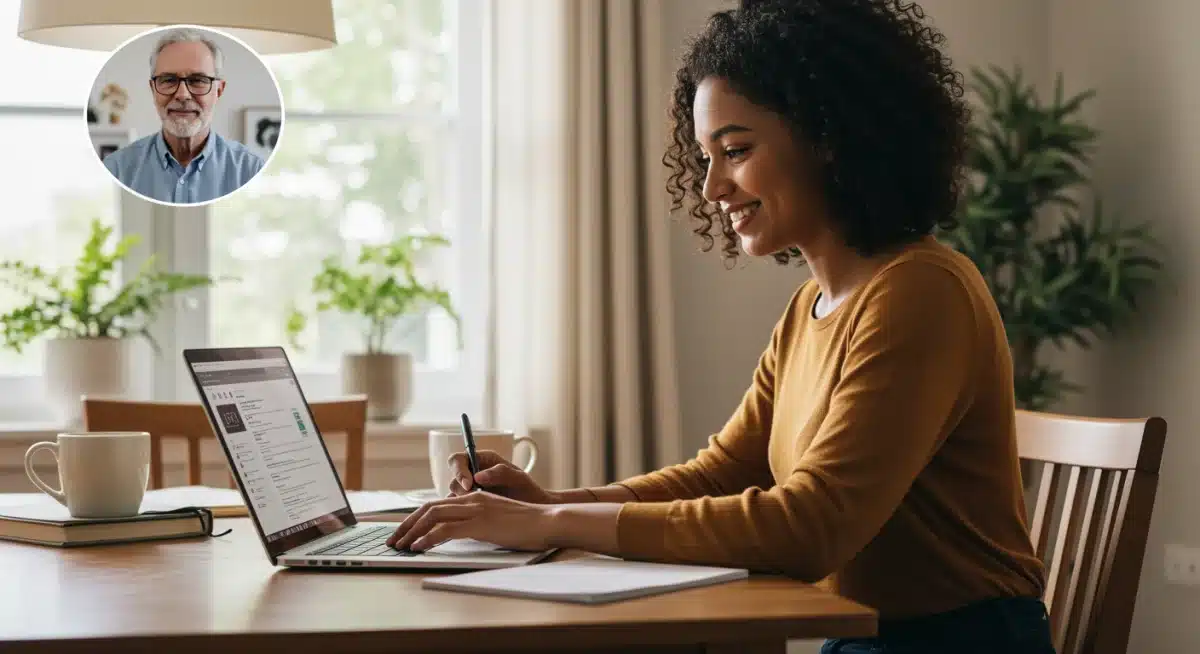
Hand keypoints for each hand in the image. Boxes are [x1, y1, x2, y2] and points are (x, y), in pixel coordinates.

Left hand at [385, 491, 553, 551]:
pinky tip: (419, 548)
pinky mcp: (479, 523)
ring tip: (400, 546)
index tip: (405, 532)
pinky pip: (445, 530)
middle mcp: (471, 500)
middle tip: (394, 541)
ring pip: (432, 517)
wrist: (547, 521)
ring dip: (412, 532)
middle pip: (428, 508)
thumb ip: (478, 523)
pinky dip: (428, 538)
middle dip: (407, 525)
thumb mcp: (498, 521)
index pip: (437, 505)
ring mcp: (475, 510)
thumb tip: (461, 534)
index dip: (416, 518)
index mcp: (475, 498)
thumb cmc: (528, 525)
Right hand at [447, 449, 557, 503]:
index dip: (458, 471)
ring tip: (481, 509)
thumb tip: (478, 476)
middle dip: (462, 491)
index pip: (458, 460)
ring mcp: (471, 491)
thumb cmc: (528, 491)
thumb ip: (500, 473)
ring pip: (453, 495)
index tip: (469, 484)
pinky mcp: (470, 505)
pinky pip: (457, 508)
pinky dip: (461, 513)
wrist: (534, 509)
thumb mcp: (519, 479)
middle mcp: (473, 473)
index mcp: (482, 460)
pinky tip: (475, 517)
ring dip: (462, 503)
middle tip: (477, 501)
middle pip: (453, 479)